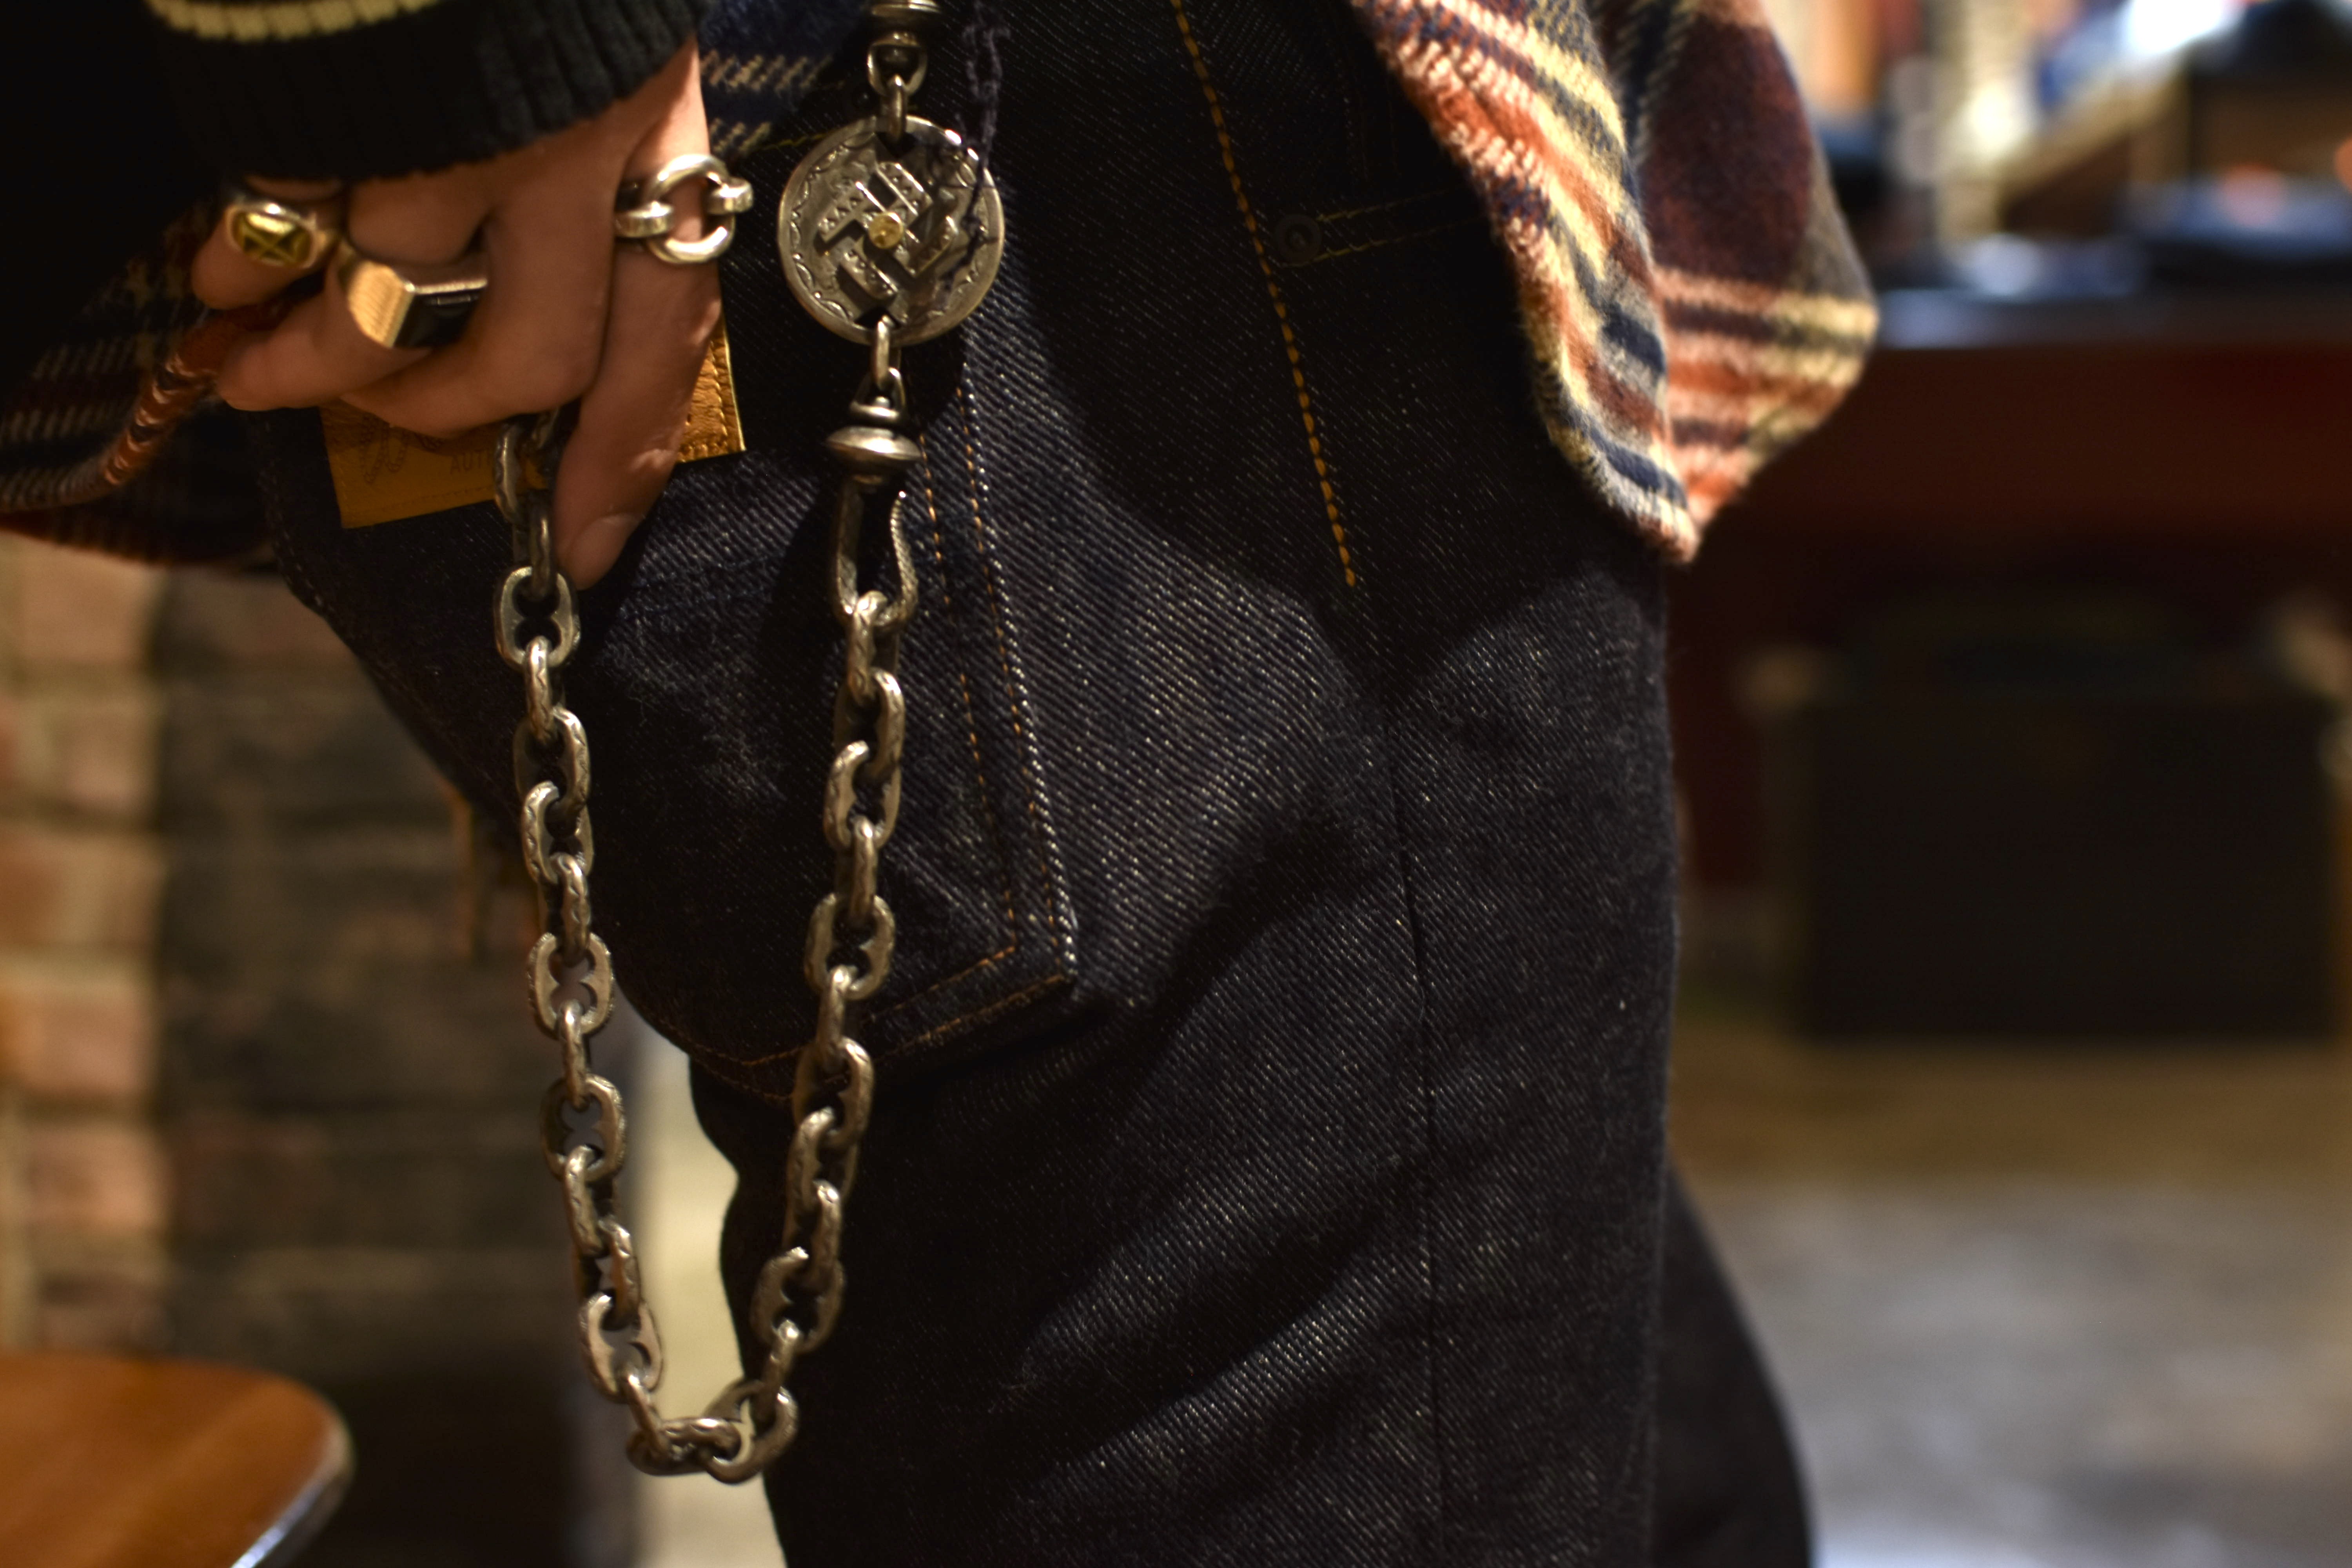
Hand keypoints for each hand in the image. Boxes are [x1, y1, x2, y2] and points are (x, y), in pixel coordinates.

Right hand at [192, 43, 721, 586]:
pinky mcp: (370, 94)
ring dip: (315, 355)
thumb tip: (513, 350)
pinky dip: (253, 264)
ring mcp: (479, 122)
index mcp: (656, 144)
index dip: (620, 463)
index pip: (666, 347)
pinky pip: (304, 215)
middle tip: (370, 422)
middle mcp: (588, 148)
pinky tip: (220, 276)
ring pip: (396, 294)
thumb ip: (582, 204)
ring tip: (249, 367)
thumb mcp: (600, 79)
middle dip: (437, 415)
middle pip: (534, 355)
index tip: (584, 554)